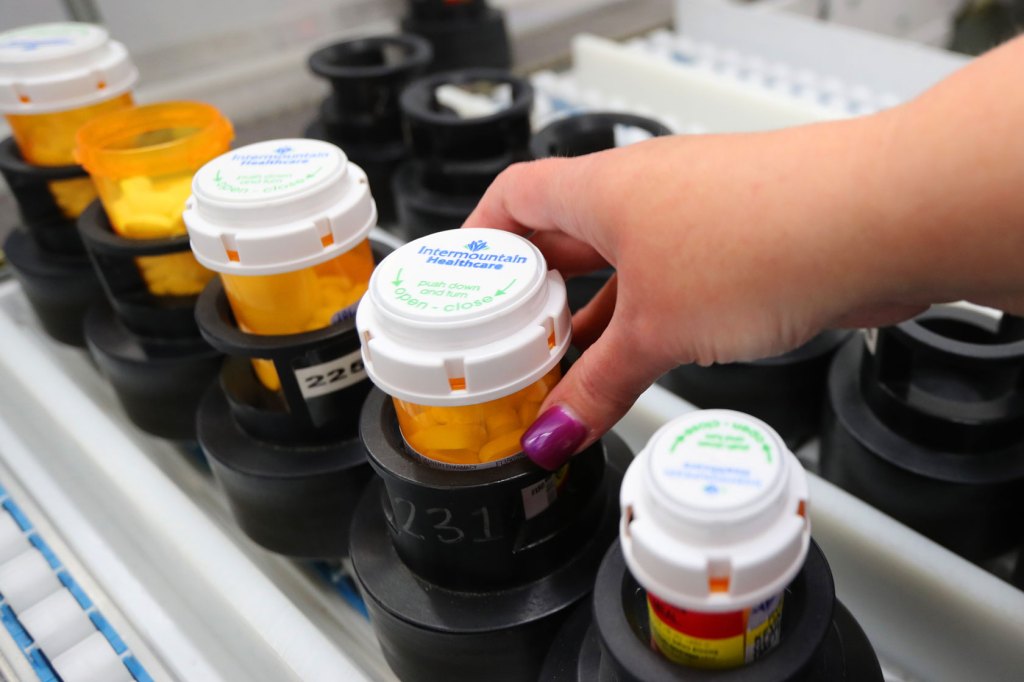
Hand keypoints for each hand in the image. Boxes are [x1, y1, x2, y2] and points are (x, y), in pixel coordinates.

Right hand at [465, 123, 923, 469]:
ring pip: (621, 273)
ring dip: (593, 323)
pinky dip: (646, 328)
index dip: (481, 238)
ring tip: (564, 374)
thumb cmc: (764, 234)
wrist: (879, 222)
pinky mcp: (737, 248)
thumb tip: (555, 431)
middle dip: (535, 298)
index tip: (465, 286)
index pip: (514, 197)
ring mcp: (692, 220)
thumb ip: (599, 386)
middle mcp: (643, 195)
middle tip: (508, 348)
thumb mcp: (656, 328)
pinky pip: (669, 289)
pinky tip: (637, 367)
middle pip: (564, 240)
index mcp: (601, 189)